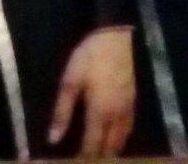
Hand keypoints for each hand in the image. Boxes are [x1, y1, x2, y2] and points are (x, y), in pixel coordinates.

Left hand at [49, 26, 135, 156]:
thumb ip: (61, 112)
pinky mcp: (133, 99)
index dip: (84, 159)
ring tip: (99, 156)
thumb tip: (53, 140)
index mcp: (99, 112)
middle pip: (109, 147)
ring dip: (111, 151)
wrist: (114, 36)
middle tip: (86, 161)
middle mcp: (116, 114)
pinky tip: (115, 139)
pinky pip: (129, 127)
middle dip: (98, 158)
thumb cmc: (89, 57)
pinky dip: (122, 138)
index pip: (92, 145)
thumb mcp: (70, 82)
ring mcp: (127, 107)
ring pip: (122, 139)